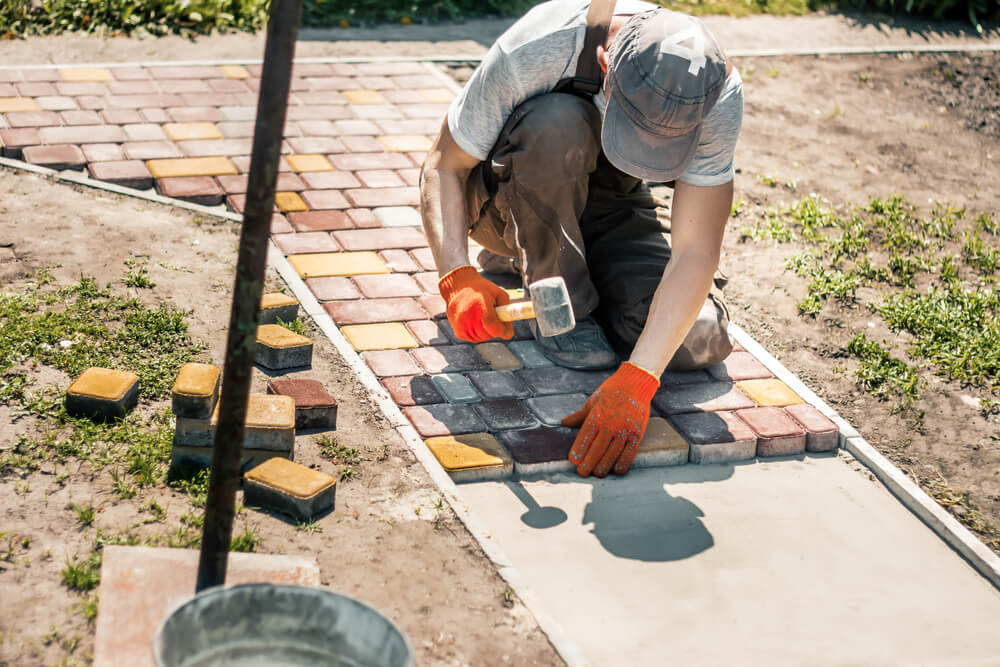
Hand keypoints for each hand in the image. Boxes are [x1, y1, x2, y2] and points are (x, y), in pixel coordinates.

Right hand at [438, 265, 513, 342]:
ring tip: (483, 316)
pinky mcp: (458, 331)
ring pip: (481, 338)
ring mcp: (461, 324)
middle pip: (488, 334)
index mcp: (479, 303)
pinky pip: (473, 338)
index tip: (508, 332)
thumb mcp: (499, 294)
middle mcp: (467, 315)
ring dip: (486, 331)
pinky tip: (475, 320)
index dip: (502, 330)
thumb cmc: (481, 289)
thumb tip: (508, 334)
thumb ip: (508, 312)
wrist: (459, 287)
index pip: (492, 324)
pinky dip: (477, 332)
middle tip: (494, 317)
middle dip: (494, 329)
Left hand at [561, 362, 658, 476]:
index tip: (573, 461)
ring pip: (613, 454)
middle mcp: (611, 423)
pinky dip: (622, 464)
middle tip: (583, 472)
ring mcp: (625, 429)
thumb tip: (564, 423)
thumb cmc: (611, 392)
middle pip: (598, 449)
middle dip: (589, 463)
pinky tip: (615, 469)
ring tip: (597, 473)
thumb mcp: (592, 401)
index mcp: (597, 415)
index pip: (585, 437)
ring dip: (604, 467)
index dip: (579, 451)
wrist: (635, 384)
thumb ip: (579, 416)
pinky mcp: (637, 434)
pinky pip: (629, 454)